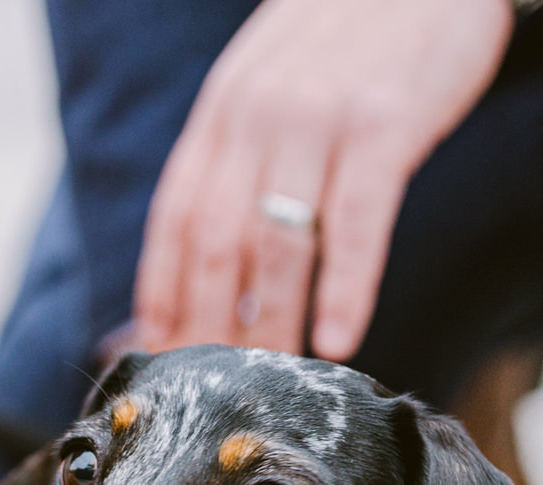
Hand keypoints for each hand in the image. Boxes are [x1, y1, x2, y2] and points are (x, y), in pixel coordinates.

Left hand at [133, 0, 512, 360]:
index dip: (161, 296)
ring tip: (278, 377)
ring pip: (279, 245)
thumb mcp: (269, 80)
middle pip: (216, 246)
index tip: (159, 357)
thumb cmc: (350, 35)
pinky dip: (345, 288)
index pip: (174, 220)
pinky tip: (341, 338)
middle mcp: (256, 118)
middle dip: (208, 327)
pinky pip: (356, 222)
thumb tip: (215, 246)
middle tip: (213, 390)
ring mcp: (317, 122)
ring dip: (274, 323)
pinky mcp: (383, 124)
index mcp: (222, 113)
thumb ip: (239, 153)